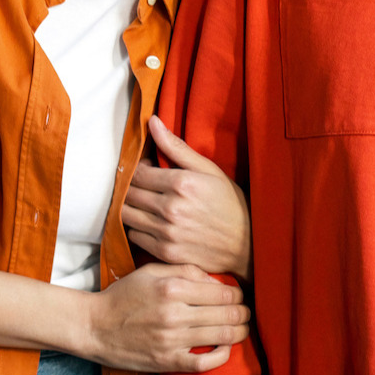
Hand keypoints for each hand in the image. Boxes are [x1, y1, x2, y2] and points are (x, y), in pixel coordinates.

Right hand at [81, 263, 247, 372]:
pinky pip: (204, 363)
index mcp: (172, 287)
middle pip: (227, 313)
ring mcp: (172, 339)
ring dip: (239, 332)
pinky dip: (221, 356)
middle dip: (243, 313)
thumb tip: (216, 280)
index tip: (239, 296)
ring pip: (221, 336)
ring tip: (242, 329)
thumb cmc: (124, 295)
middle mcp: (175, 313)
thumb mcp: (151, 271)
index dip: (238, 294)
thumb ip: (185, 270)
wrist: (95, 326)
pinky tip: (225, 349)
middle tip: (246, 313)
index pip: (222, 292)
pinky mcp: (167, 360)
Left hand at [124, 116, 252, 279]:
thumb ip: (176, 147)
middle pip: (129, 194)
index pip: (137, 174)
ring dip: (130, 207)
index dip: (136, 170)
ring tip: (145, 204)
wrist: (247, 243)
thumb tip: (152, 122)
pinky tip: (151, 222)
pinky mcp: (165, 252)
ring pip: (126, 215)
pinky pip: (134, 236)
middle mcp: (171, 208)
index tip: (145, 171)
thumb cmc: (229, 203)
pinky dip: (137, 228)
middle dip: (131, 188)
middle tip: (144, 187)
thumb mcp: (209, 169)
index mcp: (181, 183)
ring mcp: (167, 233)